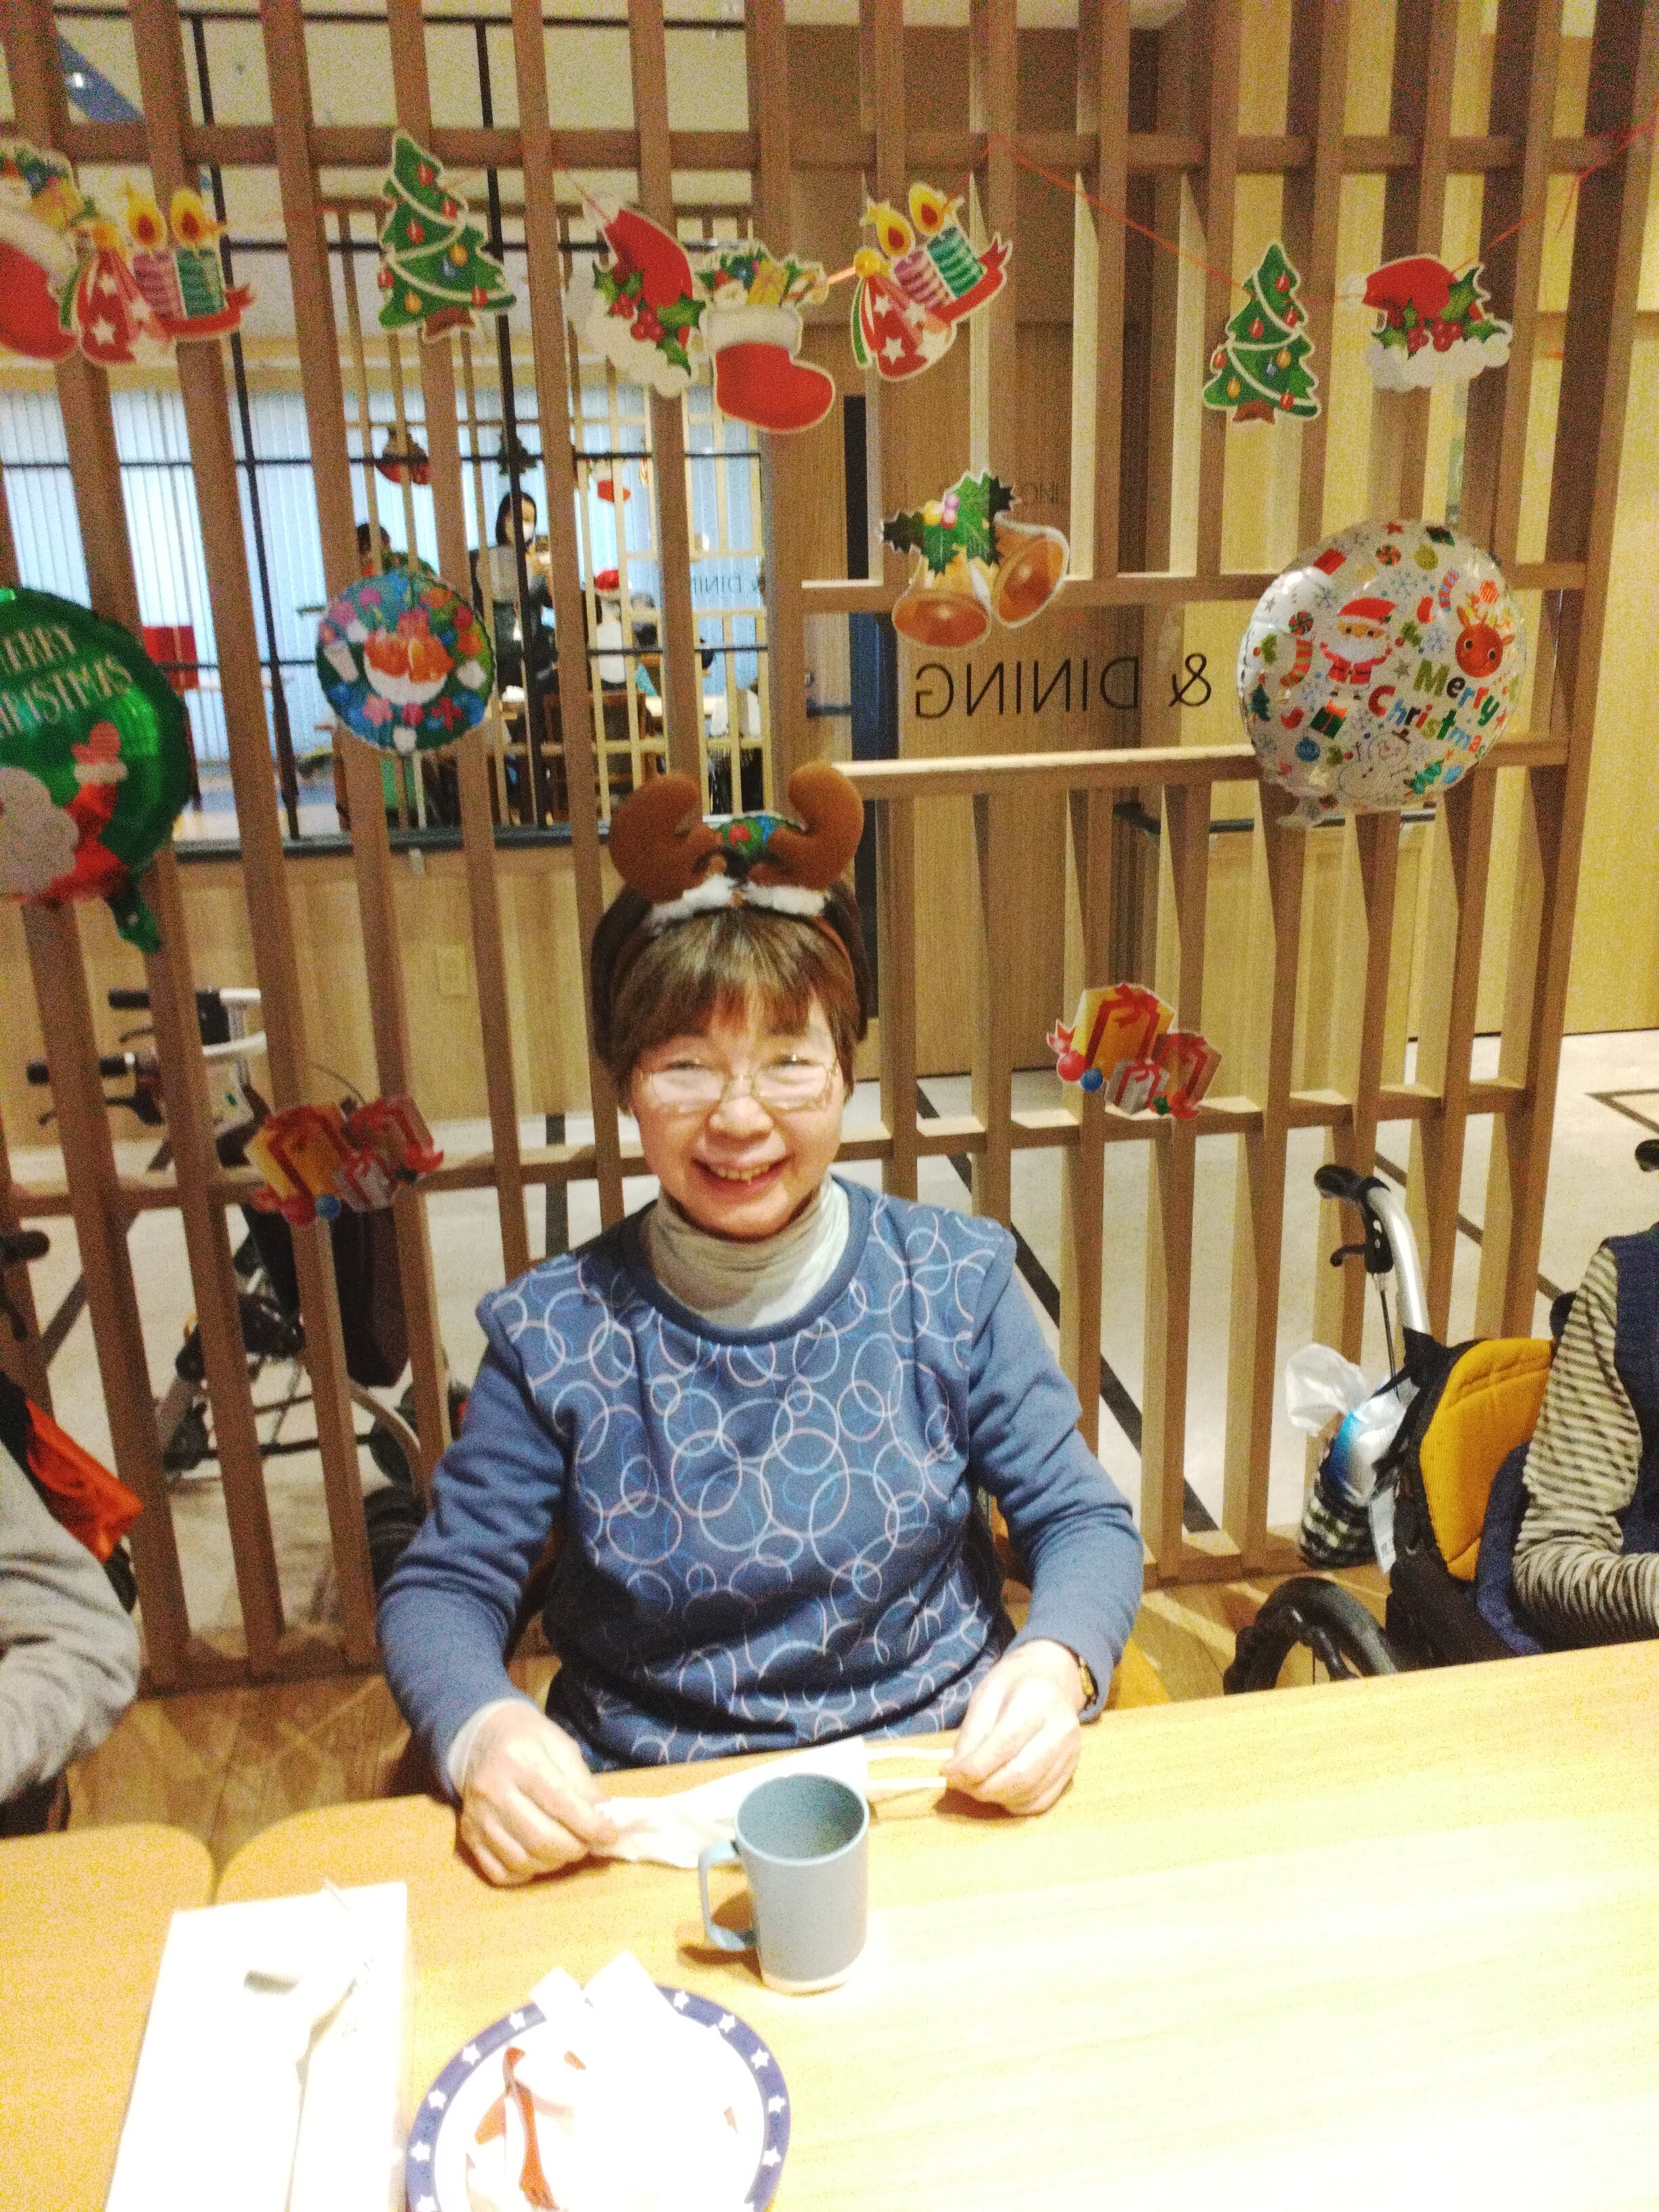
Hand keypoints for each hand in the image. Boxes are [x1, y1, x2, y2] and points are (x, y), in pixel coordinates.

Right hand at [458, 1704, 618, 1885]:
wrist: (480, 1741)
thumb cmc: (528, 1740)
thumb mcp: (560, 1745)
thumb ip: (582, 1781)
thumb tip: (603, 1816)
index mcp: (519, 1760)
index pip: (560, 1802)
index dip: (590, 1825)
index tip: (610, 1835)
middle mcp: (493, 1791)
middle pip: (540, 1837)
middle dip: (574, 1848)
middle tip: (587, 1844)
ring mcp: (478, 1818)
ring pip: (521, 1860)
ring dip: (553, 1863)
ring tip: (566, 1849)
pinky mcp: (469, 1838)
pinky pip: (500, 1872)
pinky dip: (525, 1873)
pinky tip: (538, 1857)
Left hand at [943, 1639, 1084, 1815]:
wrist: (1052, 1680)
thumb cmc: (1014, 1684)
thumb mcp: (985, 1695)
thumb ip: (971, 1733)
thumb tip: (955, 1771)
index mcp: (1037, 1699)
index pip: (1005, 1744)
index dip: (975, 1766)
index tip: (949, 1774)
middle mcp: (1060, 1728)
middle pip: (1020, 1774)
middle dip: (983, 1788)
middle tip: (961, 1785)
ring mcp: (1071, 1752)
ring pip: (1031, 1792)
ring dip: (997, 1798)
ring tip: (977, 1788)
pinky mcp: (1072, 1770)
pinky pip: (1042, 1801)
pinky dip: (1016, 1804)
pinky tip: (1001, 1793)